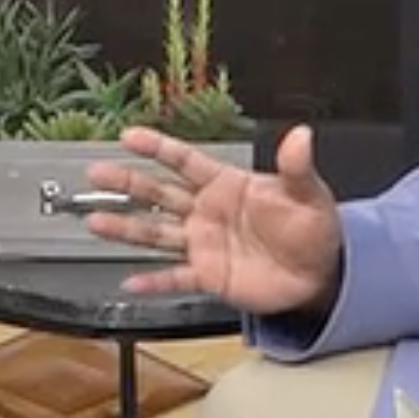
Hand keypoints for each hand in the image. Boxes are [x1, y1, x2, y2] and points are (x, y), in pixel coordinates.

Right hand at [83, 124, 344, 313]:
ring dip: (126, 228)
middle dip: (127, 182)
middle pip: (158, 193)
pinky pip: (175, 278)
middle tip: (98, 173)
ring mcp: (203, 244)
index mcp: (227, 184)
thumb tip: (301, 135)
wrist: (321, 273)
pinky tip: (131, 282)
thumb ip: (297, 167)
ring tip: (97, 222)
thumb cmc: (313, 228)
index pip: (185, 161)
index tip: (130, 137)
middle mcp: (207, 212)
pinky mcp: (208, 275)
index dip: (157, 148)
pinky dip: (153, 282)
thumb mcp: (308, 194)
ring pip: (156, 233)